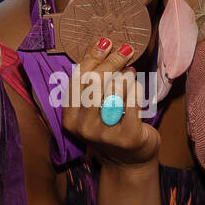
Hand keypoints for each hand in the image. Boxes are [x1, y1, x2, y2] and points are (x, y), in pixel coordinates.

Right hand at [60, 37, 160, 170]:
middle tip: (125, 50)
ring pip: (114, 89)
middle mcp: (83, 127)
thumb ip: (91, 84)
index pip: (78, 79)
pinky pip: (133, 100)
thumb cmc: (110, 128)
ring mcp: (105, 134)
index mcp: (69, 118)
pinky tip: (136, 82)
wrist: (129, 162)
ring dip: (125, 74)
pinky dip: (135, 87)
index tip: (105, 41)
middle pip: (95, 82)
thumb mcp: (92, 109)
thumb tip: (102, 45)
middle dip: (112, 60)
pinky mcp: (128, 136)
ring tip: (129, 70)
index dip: (92, 56)